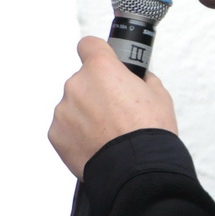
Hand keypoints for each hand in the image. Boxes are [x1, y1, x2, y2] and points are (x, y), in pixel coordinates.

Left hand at [48, 35, 178, 179]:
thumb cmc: (149, 133)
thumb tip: (136, 78)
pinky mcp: (56, 132)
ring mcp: (63, 109)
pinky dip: (77, 134)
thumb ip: (141, 79)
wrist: (137, 170)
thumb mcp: (158, 95)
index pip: (89, 45)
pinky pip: (66, 127)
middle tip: (116, 112)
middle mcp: (77, 85)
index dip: (97, 53)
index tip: (102, 61)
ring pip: (74, 105)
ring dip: (86, 115)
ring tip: (108, 133)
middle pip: (84, 81)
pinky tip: (97, 144)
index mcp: (101, 69)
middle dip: (97, 93)